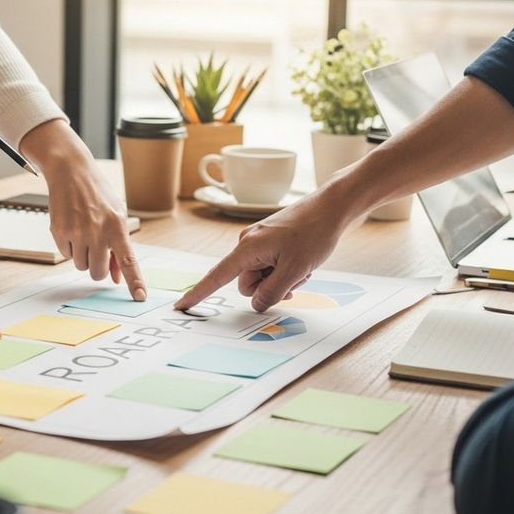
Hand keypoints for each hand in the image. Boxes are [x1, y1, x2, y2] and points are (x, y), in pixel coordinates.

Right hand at [20, 120, 145, 299]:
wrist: (71, 172)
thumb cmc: (97, 195)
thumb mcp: (115, 216)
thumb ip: (118, 248)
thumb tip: (117, 278)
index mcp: (117, 227)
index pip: (129, 261)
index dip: (135, 281)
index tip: (140, 297)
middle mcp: (98, 231)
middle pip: (97, 273)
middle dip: (97, 268)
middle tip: (96, 252)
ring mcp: (77, 232)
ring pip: (81, 266)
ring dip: (82, 256)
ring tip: (83, 233)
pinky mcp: (59, 231)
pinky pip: (66, 255)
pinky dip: (69, 247)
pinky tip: (71, 226)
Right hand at [176, 190, 348, 311]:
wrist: (331, 208)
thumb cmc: (314, 233)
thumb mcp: (295, 270)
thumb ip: (272, 292)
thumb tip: (256, 305)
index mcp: (247, 248)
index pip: (216, 276)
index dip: (198, 293)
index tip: (181, 306)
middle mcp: (248, 244)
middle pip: (247, 283)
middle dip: (269, 288)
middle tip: (295, 277)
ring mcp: (259, 242)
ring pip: (261, 277)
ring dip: (281, 280)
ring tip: (302, 267)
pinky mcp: (270, 242)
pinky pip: (270, 267)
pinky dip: (284, 271)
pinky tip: (302, 263)